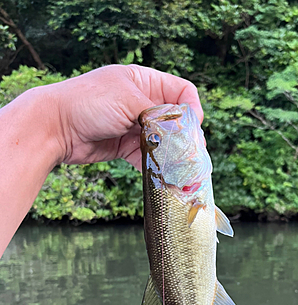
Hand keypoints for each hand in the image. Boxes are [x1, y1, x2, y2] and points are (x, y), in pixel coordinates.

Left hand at [50, 64, 202, 170]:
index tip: (192, 127)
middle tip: (192, 156)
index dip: (191, 109)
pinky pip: (149, 158)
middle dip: (185, 138)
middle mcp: (142, 103)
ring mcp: (134, 127)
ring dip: (173, 156)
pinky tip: (165, 178)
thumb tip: (185, 133)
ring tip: (183, 172)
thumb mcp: (128, 100)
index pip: (182, 92)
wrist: (54, 128)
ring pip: (164, 142)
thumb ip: (159, 114)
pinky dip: (157, 168)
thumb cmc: (88, 103)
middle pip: (176, 120)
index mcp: (144, 82)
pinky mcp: (126, 148)